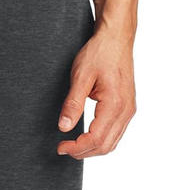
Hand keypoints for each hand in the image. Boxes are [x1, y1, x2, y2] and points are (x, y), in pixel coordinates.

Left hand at [57, 29, 135, 158]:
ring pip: (112, 142)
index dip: (76, 147)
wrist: (117, 38)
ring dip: (92, 149)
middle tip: (63, 148)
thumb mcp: (81, 76)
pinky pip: (115, 133)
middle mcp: (126, 110)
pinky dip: (100, 141)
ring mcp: (128, 110)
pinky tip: (86, 136)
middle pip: (105, 146)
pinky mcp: (127, 108)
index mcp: (115, 104)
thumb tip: (64, 128)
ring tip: (72, 145)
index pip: (95, 138)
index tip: (60, 147)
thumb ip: (72, 104)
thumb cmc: (100, 53)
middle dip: (83, 152)